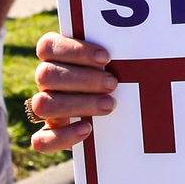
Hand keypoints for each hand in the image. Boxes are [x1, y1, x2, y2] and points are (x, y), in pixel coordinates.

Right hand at [30, 32, 116, 152]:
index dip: (74, 50)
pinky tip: (87, 129)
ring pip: (43, 105)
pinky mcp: (50, 137)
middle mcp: (47, 83)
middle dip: (83, 79)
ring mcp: (47, 110)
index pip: (48, 46)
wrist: (127, 122)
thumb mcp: (123, 65)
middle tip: (112, 83)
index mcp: (57, 59)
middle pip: (45, 74)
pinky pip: (41, 141)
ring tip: (109, 105)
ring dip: (78, 104)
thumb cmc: (124, 81)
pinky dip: (63, 136)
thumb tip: (143, 43)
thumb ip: (122, 55)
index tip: (106, 57)